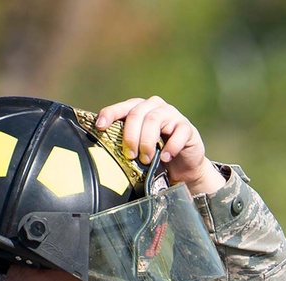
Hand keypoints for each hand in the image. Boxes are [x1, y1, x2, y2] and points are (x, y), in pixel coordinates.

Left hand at [95, 96, 225, 195]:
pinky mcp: (187, 128)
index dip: (110, 114)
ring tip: (146, 160)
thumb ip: (123, 144)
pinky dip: (170, 146)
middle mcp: (155, 107)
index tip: (100, 127)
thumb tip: (98, 154)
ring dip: (147, 142)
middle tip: (130, 156)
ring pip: (155, 120)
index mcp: (140, 109)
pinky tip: (165, 158)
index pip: (123, 107)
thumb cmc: (155, 156)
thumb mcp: (137, 149)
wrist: (183, 166)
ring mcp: (172, 115)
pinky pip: (178, 132)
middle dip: (130, 136)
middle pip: (137, 114)